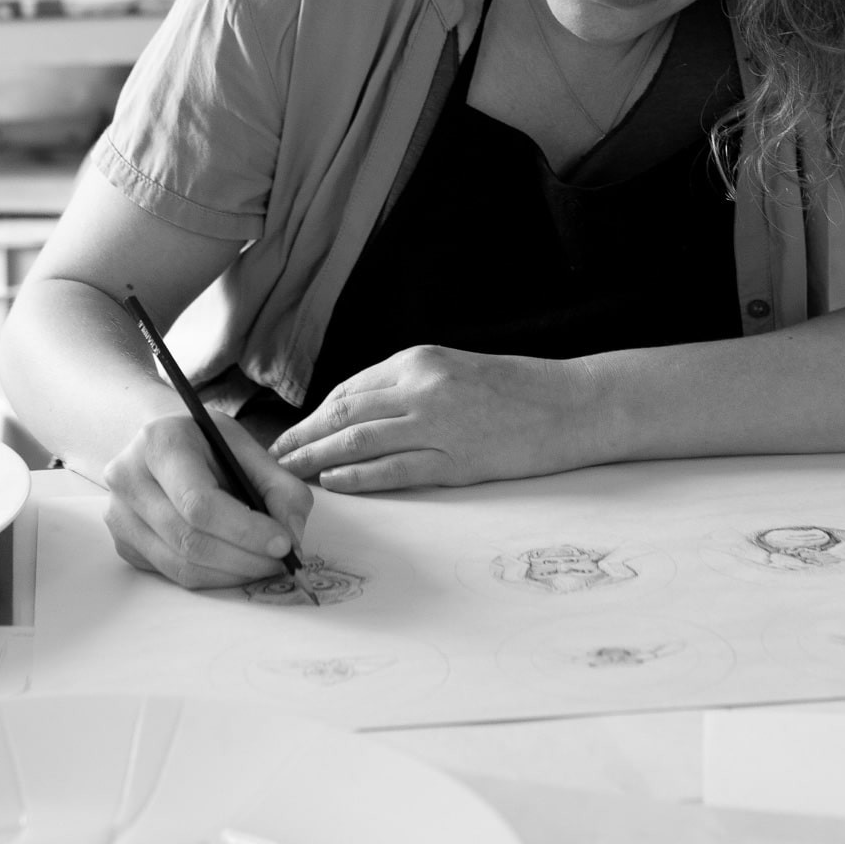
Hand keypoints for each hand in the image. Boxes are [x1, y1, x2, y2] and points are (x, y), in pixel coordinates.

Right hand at [103, 412, 312, 588]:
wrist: (162, 444)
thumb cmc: (205, 443)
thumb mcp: (245, 447)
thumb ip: (279, 487)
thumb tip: (292, 536)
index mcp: (159, 443)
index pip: (199, 502)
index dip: (245, 530)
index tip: (283, 543)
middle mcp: (128, 478)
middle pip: (189, 540)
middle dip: (244, 558)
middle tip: (281, 563)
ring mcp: (119, 515)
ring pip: (181, 565)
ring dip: (232, 574)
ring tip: (264, 565)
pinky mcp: (124, 543)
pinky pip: (172, 574)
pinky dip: (212, 577)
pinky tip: (236, 564)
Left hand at [270, 345, 587, 492]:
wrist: (571, 405)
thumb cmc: (517, 387)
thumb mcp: (456, 368)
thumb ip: (411, 385)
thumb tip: (362, 410)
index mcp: (420, 360)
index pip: (351, 388)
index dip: (316, 413)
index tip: (294, 429)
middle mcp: (421, 387)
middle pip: (344, 414)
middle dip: (303, 435)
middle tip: (272, 455)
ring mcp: (437, 425)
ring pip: (358, 441)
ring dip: (316, 457)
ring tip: (289, 473)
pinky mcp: (454, 461)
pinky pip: (392, 471)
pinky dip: (357, 477)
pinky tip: (334, 482)